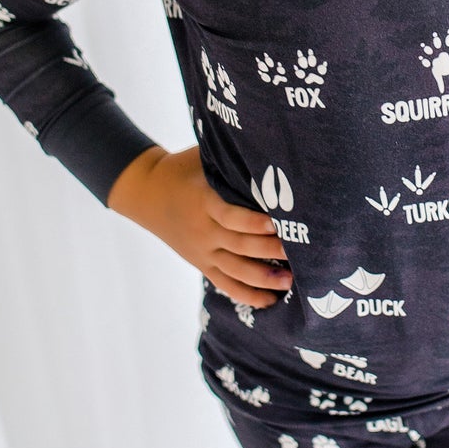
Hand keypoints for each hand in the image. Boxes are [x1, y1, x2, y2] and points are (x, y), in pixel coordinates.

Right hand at [107, 145, 292, 305]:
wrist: (147, 193)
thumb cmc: (185, 168)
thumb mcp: (204, 158)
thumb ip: (231, 160)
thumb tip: (271, 148)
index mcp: (204, 202)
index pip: (230, 216)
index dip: (253, 223)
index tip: (276, 224)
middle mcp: (203, 230)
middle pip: (239, 245)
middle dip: (270, 251)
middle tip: (301, 254)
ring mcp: (203, 251)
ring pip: (235, 270)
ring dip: (264, 278)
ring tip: (292, 280)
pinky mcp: (202, 264)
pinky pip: (225, 283)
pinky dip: (247, 294)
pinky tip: (270, 300)